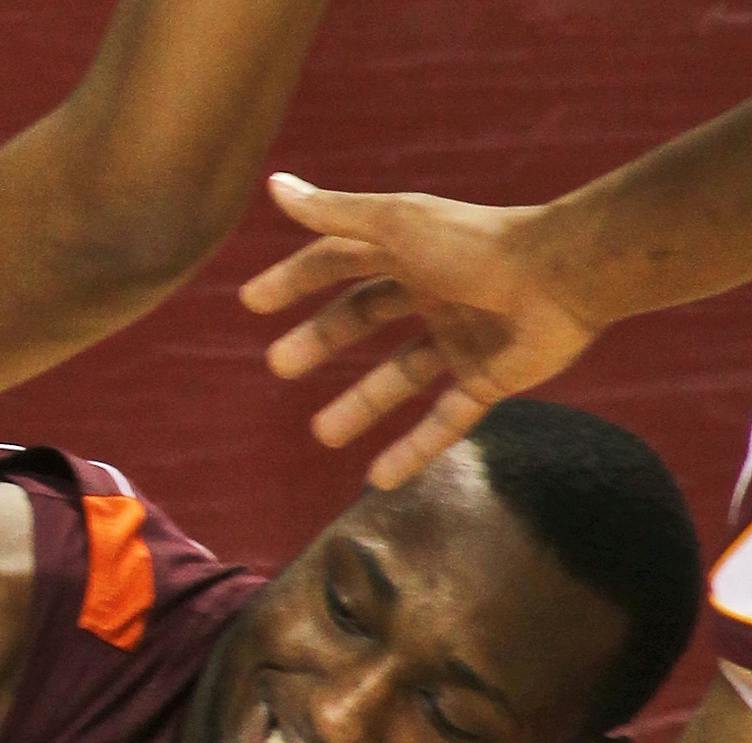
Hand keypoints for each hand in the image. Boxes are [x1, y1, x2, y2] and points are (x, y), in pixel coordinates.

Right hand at [240, 173, 600, 487]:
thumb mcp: (395, 225)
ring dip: (361, 405)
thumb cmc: (476, 245)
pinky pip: (445, 421)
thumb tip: (274, 185)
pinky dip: (414, 450)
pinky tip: (379, 480)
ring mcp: (462, 338)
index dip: (297, 279)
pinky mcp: (490, 379)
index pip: (339, 262)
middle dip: (322, 340)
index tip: (253, 303)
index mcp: (411, 250)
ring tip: (321, 435)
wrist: (566, 277)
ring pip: (400, 376)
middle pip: (365, 317)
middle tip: (279, 366)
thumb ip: (335, 214)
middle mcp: (434, 291)